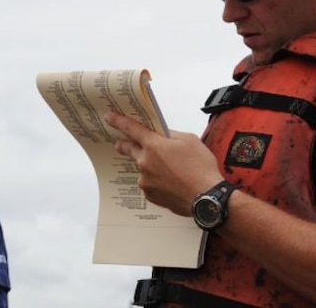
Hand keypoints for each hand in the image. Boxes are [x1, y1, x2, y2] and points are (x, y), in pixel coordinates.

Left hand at [104, 111, 223, 215]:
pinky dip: (157, 181)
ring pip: (143, 168)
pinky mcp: (150, 195)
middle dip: (125, 145)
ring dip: (150, 166)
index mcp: (153, 145)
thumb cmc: (200, 168)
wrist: (206, 197)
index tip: (109, 117)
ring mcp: (145, 180)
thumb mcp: (190, 140)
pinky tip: (172, 183)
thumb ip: (171, 134)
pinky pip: (149, 184)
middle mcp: (144, 162)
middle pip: (129, 149)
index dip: (118, 121)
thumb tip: (163, 135)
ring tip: (172, 171)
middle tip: (123, 143)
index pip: (131, 128)